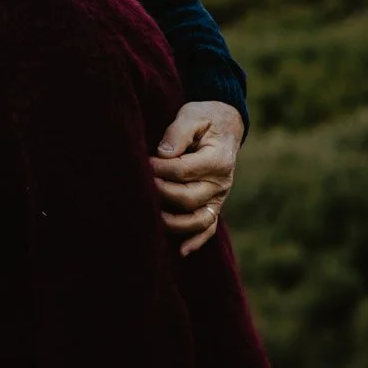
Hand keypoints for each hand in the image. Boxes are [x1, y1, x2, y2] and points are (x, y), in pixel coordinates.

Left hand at [151, 100, 243, 256]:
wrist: (225, 124)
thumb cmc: (204, 118)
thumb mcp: (192, 116)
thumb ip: (177, 133)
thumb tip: (161, 155)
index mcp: (217, 159)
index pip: (184, 170)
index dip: (160, 169)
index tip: (143, 163)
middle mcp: (221, 182)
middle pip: (188, 198)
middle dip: (161, 193)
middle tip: (141, 185)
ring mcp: (219, 197)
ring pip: (198, 219)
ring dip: (174, 222)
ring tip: (151, 216)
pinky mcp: (215, 204)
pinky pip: (209, 228)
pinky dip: (196, 241)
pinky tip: (181, 251)